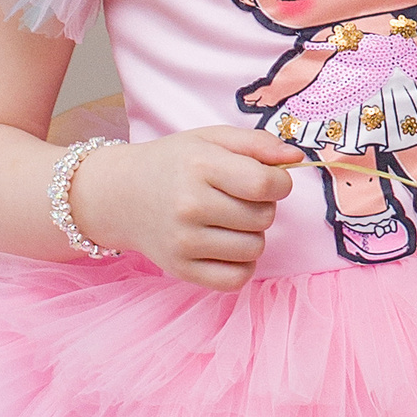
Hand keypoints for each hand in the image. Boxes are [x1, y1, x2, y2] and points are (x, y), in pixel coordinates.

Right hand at [75, 124, 298, 292]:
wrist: (119, 194)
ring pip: (254, 248)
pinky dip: (241, 264)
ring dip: (252, 235)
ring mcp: (183, 241)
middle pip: (263, 217)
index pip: (265, 185)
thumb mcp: (211, 139)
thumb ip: (258, 144)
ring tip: (230, 221)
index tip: (269, 181)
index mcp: (200, 165)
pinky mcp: (180, 269)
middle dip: (262, 207)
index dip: (280, 184)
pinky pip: (236, 278)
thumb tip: (297, 158)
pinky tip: (227, 246)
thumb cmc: (173, 163)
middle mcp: (189, 205)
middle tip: (239, 199)